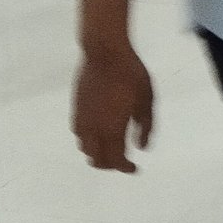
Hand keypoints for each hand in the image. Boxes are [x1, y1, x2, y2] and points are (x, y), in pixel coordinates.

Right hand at [72, 46, 153, 173]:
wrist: (105, 53)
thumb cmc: (131, 75)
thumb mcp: (147, 100)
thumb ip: (146, 126)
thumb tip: (142, 147)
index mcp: (112, 129)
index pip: (115, 159)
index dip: (125, 168)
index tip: (135, 169)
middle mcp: (93, 129)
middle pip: (97, 159)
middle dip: (110, 164)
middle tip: (124, 161)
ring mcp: (81, 119)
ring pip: (85, 148)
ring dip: (97, 153)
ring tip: (111, 149)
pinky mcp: (75, 109)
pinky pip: (79, 134)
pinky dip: (89, 141)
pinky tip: (99, 133)